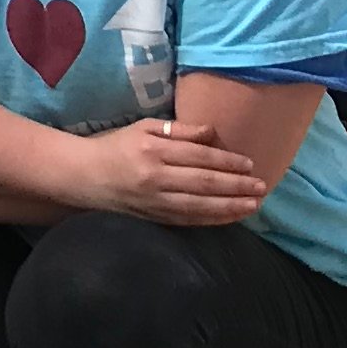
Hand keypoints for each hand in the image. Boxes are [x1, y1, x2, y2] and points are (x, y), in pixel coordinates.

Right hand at [75, 118, 270, 226]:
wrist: (84, 176)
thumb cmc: (115, 146)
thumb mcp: (143, 127)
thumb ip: (178, 130)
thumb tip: (211, 132)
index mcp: (153, 150)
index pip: (199, 156)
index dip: (227, 161)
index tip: (249, 163)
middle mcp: (156, 177)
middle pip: (204, 183)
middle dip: (236, 186)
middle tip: (262, 186)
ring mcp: (155, 201)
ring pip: (201, 206)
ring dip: (231, 206)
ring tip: (254, 204)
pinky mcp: (154, 218)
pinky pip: (189, 220)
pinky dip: (213, 219)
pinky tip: (231, 216)